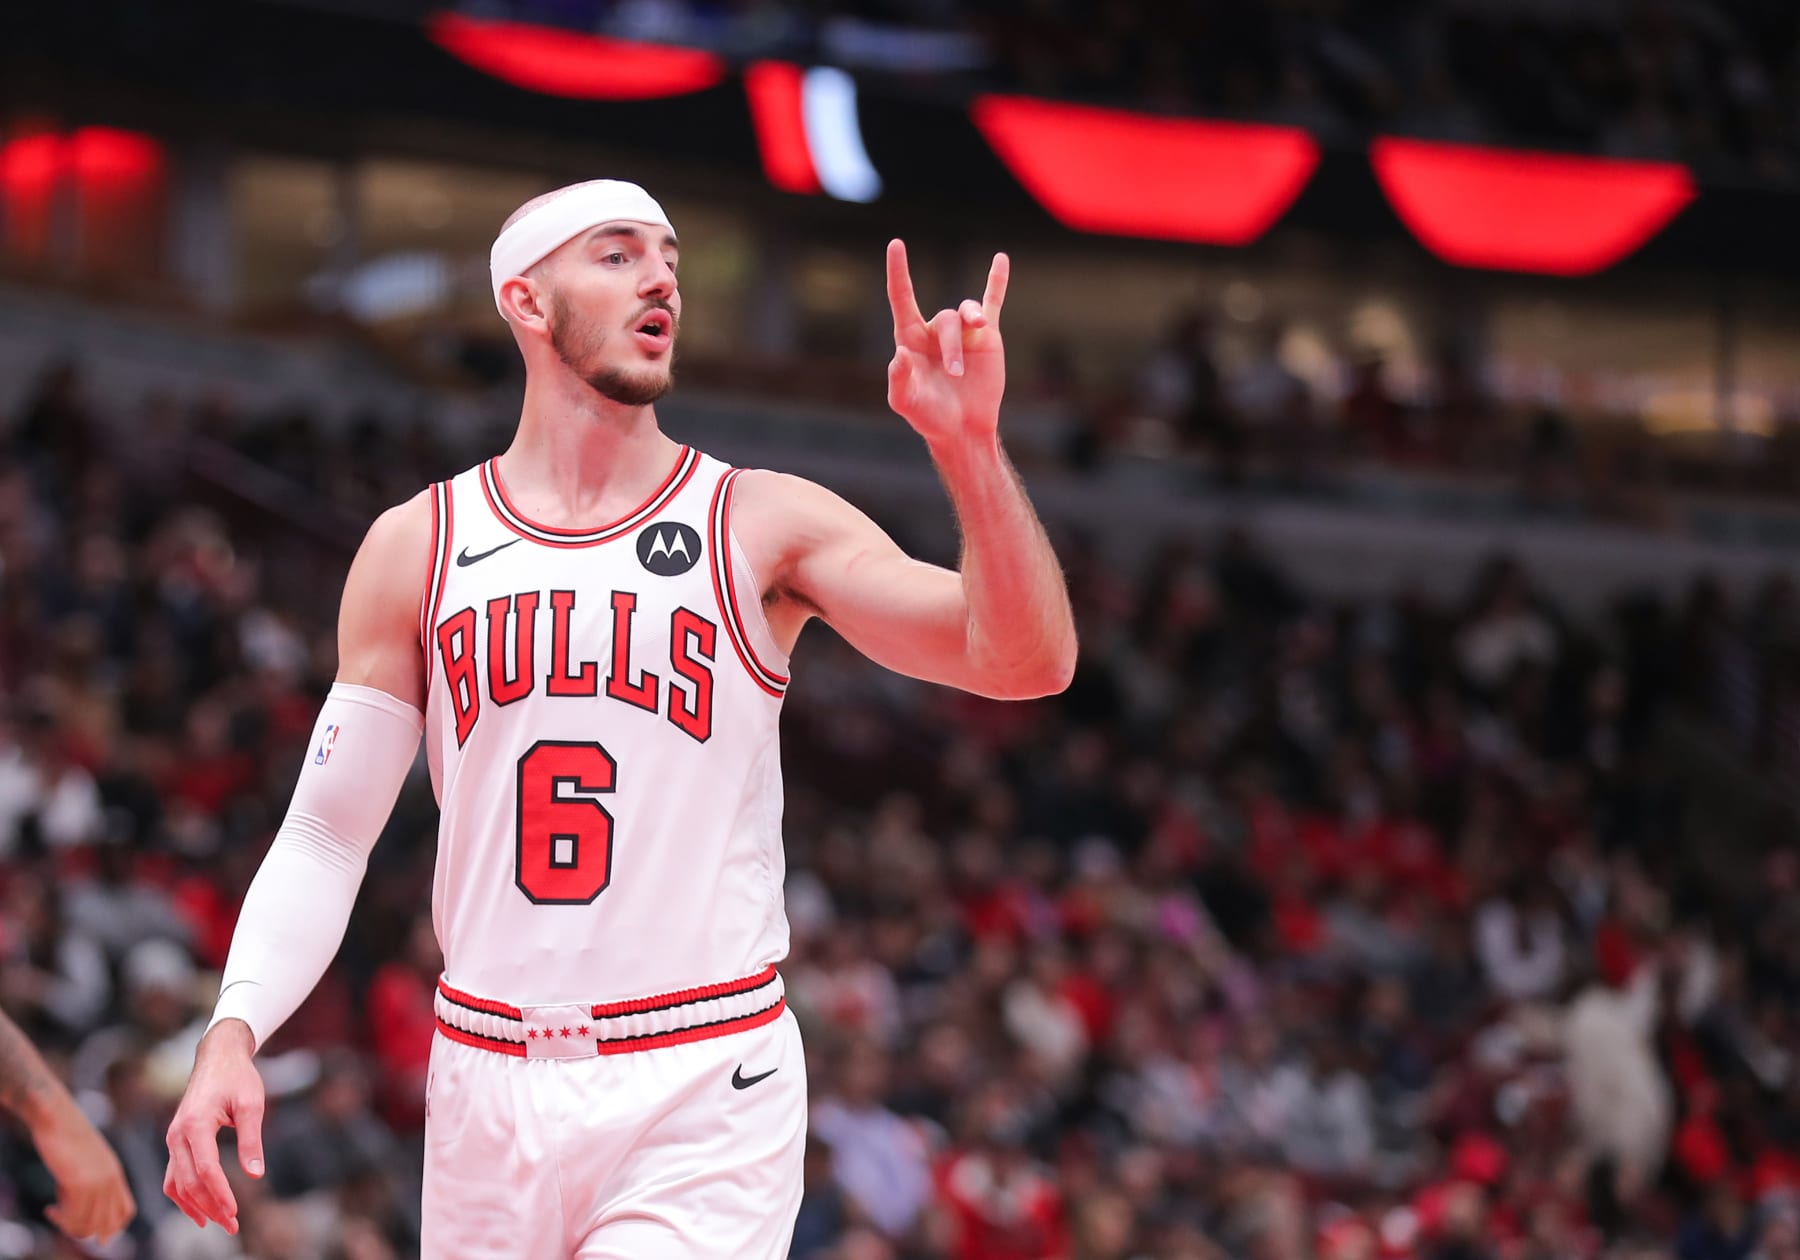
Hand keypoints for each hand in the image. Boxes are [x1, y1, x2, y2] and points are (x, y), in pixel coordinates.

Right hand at [32, 1096, 134, 1241]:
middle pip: (109, 1224)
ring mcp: (98, 1181)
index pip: (126, 1211)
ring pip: (90, 1224)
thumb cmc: (67, 1138)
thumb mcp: (86, 1162)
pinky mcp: (80, 1181)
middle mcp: (112, 1179)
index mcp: (116, 1173)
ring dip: (70, 1226)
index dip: (110, 1227)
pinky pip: (75, 1216)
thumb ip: (89, 1183)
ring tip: (55, 1213)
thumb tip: (80, 1210)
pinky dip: (60, 1219)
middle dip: (88, 1231)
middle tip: (67, 1222)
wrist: (58, 1117)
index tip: (88, 1225)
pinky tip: (49, 1208)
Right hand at [163, 1020, 264, 1234]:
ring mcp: (173, 1139)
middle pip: (189, 1182)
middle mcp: (177, 1134)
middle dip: (210, 1206)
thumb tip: (256, 1174)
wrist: (218, 1056)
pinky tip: (200, 1209)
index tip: (235, 1212)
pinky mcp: (176, 1141)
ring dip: (195, 1206)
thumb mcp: (252, 1104)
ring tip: (218, 1222)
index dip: (220, 1194)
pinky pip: (174, 1175)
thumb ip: (252, 1140)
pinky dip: (184, 1195)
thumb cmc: (238, 1077)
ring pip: (176, 1183)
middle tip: (232, 1225)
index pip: (206, 1169)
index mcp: (196, 1123)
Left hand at [885, 239, 1009, 448]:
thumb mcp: (906, 402)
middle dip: (952, 347)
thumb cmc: (929, 416)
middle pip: (945, 320)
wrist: (963, 429)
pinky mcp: (986, 337)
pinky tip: (1001, 258)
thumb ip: (899, 380)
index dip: (898, 271)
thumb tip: (900, 355)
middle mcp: (935, 330)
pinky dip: (996, 281)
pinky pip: (992, 302)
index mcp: (910, 339)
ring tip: (976, 340)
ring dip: (971, 328)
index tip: (896, 244)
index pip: (902, 297)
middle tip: (956, 375)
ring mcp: (962, 332)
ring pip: (967, 314)